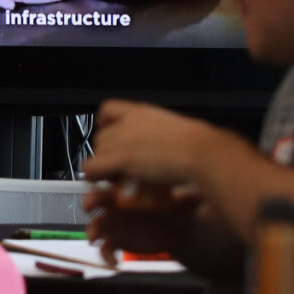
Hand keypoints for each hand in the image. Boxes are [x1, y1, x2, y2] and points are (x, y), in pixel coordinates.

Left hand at [80, 98, 231, 188]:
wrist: (201, 153)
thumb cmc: (199, 145)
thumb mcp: (175, 131)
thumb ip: (159, 134)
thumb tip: (162, 146)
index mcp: (140, 112)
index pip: (107, 109)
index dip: (105, 125)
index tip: (114, 139)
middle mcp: (126, 122)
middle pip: (100, 137)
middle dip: (107, 153)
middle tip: (121, 168)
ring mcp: (120, 139)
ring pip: (96, 153)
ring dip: (104, 167)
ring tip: (121, 178)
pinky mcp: (119, 159)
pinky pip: (92, 169)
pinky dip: (96, 177)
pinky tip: (109, 183)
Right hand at [81, 182, 199, 258]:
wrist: (178, 229)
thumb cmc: (177, 206)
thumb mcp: (182, 198)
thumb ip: (184, 197)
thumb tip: (185, 196)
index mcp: (130, 187)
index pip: (110, 179)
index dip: (100, 178)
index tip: (96, 180)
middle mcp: (117, 203)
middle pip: (96, 198)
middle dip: (90, 201)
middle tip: (90, 205)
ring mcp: (115, 222)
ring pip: (96, 224)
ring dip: (92, 231)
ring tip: (94, 238)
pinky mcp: (118, 240)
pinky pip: (105, 247)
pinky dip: (106, 255)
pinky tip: (114, 260)